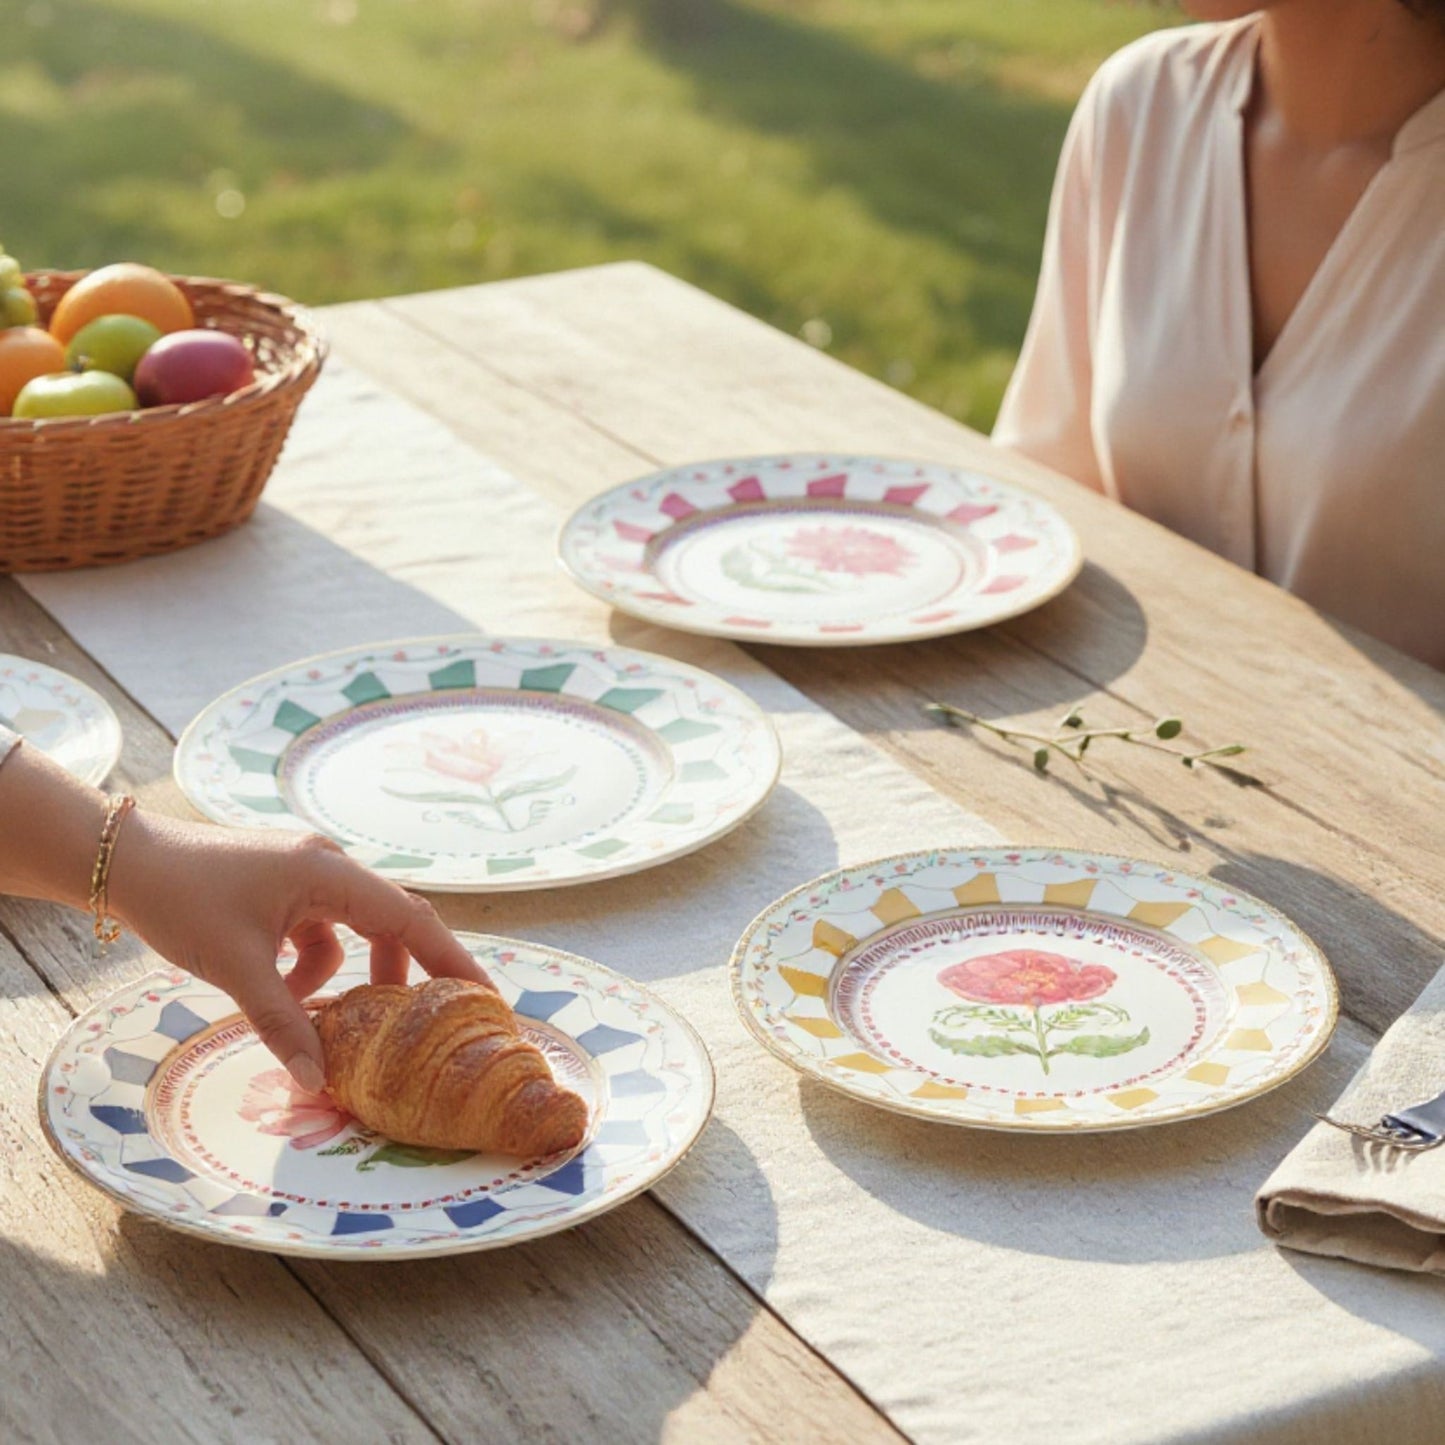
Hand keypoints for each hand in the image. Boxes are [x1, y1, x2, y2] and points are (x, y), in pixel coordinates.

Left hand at [108, 813, 490, 1090]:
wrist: (127, 862)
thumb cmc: (182, 901)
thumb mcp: (236, 967)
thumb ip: (281, 1022)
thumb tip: (316, 1079)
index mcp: (330, 874)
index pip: (411, 918)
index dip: (452, 959)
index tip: (486, 995)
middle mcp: (329, 867)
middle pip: (392, 923)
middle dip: (408, 972)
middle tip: (434, 1019)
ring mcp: (308, 875)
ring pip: (354, 932)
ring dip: (344, 977)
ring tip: (320, 1018)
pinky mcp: (286, 887)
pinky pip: (321, 931)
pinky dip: (310, 965)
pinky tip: (276, 988)